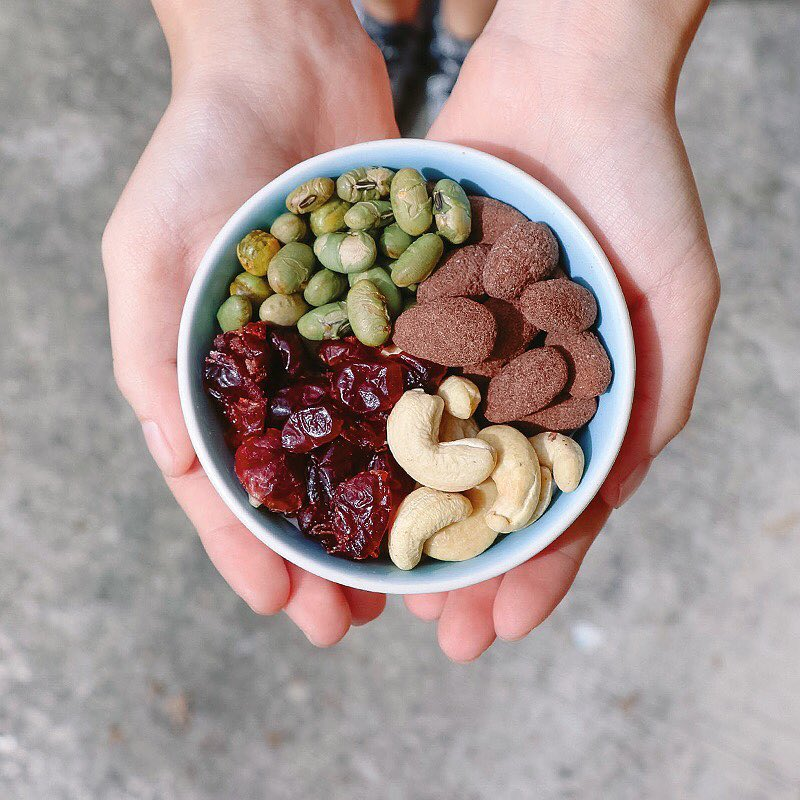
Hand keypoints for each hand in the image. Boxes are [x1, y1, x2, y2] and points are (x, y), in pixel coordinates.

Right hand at [102, 0, 397, 644]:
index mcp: (208, 375)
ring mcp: (336, 348)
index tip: (288, 609)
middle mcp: (275, 373)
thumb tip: (178, 465)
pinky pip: (410, 391)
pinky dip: (428, 442)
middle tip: (358, 624)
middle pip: (302, 486)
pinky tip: (455, 485)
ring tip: (410, 582)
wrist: (283, 67)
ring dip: (383, 518)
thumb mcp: (151, 255)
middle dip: (326, 557)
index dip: (250, 551)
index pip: (224, 485)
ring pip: (361, 454)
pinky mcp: (392, 313)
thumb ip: (154, 359)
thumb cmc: (200, 155)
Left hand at [407, 0, 719, 660]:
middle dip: (457, 564)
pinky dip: (361, 426)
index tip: (496, 628)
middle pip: (478, 492)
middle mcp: (509, 382)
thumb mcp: (674, 297)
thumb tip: (608, 497)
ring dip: (402, 517)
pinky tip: (336, 478)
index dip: (532, 570)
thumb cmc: (636, 183)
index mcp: (573, 397)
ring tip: (373, 582)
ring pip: (421, 450)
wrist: (563, 78)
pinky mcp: (410, 304)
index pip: (551, 503)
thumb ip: (653, 398)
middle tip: (430, 630)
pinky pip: (381, 376)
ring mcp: (456, 347)